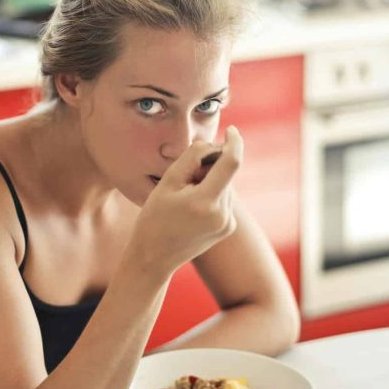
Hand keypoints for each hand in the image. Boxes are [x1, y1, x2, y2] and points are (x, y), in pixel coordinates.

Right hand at [126, 126, 243, 278]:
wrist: (154, 257)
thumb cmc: (154, 217)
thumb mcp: (168, 182)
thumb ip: (192, 157)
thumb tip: (213, 144)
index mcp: (206, 202)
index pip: (231, 162)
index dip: (234, 142)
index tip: (232, 130)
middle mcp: (222, 214)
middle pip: (226, 174)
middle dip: (211, 166)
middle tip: (185, 178)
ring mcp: (227, 223)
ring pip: (225, 186)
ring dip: (211, 181)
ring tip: (185, 198)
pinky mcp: (228, 228)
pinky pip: (224, 200)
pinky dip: (212, 195)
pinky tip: (192, 209)